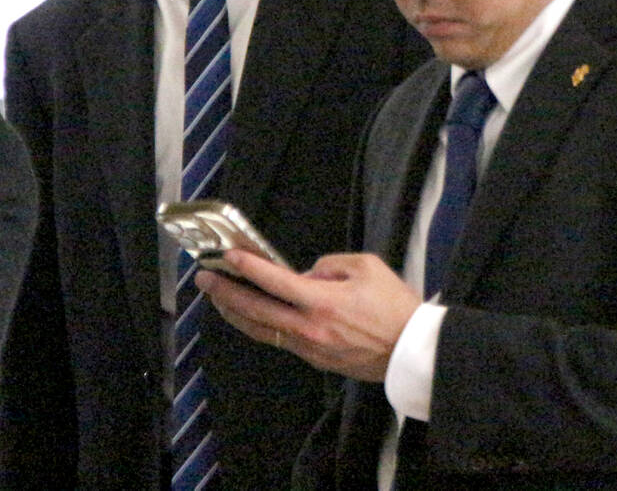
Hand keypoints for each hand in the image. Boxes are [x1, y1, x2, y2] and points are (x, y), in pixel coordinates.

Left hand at [195, 250, 421, 381]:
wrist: (410, 349)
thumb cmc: (394, 305)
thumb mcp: (367, 266)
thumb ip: (331, 264)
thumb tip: (306, 274)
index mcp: (323, 301)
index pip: (275, 281)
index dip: (249, 267)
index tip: (228, 256)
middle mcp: (309, 327)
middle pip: (256, 311)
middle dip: (226, 293)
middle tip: (206, 279)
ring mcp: (309, 348)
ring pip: (262, 330)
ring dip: (236, 313)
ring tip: (219, 298)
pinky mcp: (315, 360)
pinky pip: (280, 340)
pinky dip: (261, 326)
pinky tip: (253, 316)